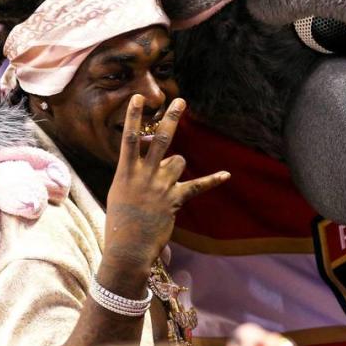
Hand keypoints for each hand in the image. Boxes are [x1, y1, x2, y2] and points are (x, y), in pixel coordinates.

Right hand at [104, 95, 228, 273]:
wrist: (128, 248)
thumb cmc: (120, 220)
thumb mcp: (119, 191)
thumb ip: (134, 170)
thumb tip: (149, 151)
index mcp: (125, 172)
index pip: (130, 139)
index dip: (134, 117)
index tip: (138, 98)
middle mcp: (144, 176)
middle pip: (162, 140)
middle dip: (171, 118)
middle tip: (180, 101)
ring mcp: (160, 187)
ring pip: (178, 161)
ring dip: (175, 166)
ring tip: (162, 183)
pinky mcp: (175, 200)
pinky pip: (197, 186)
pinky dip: (212, 180)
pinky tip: (225, 175)